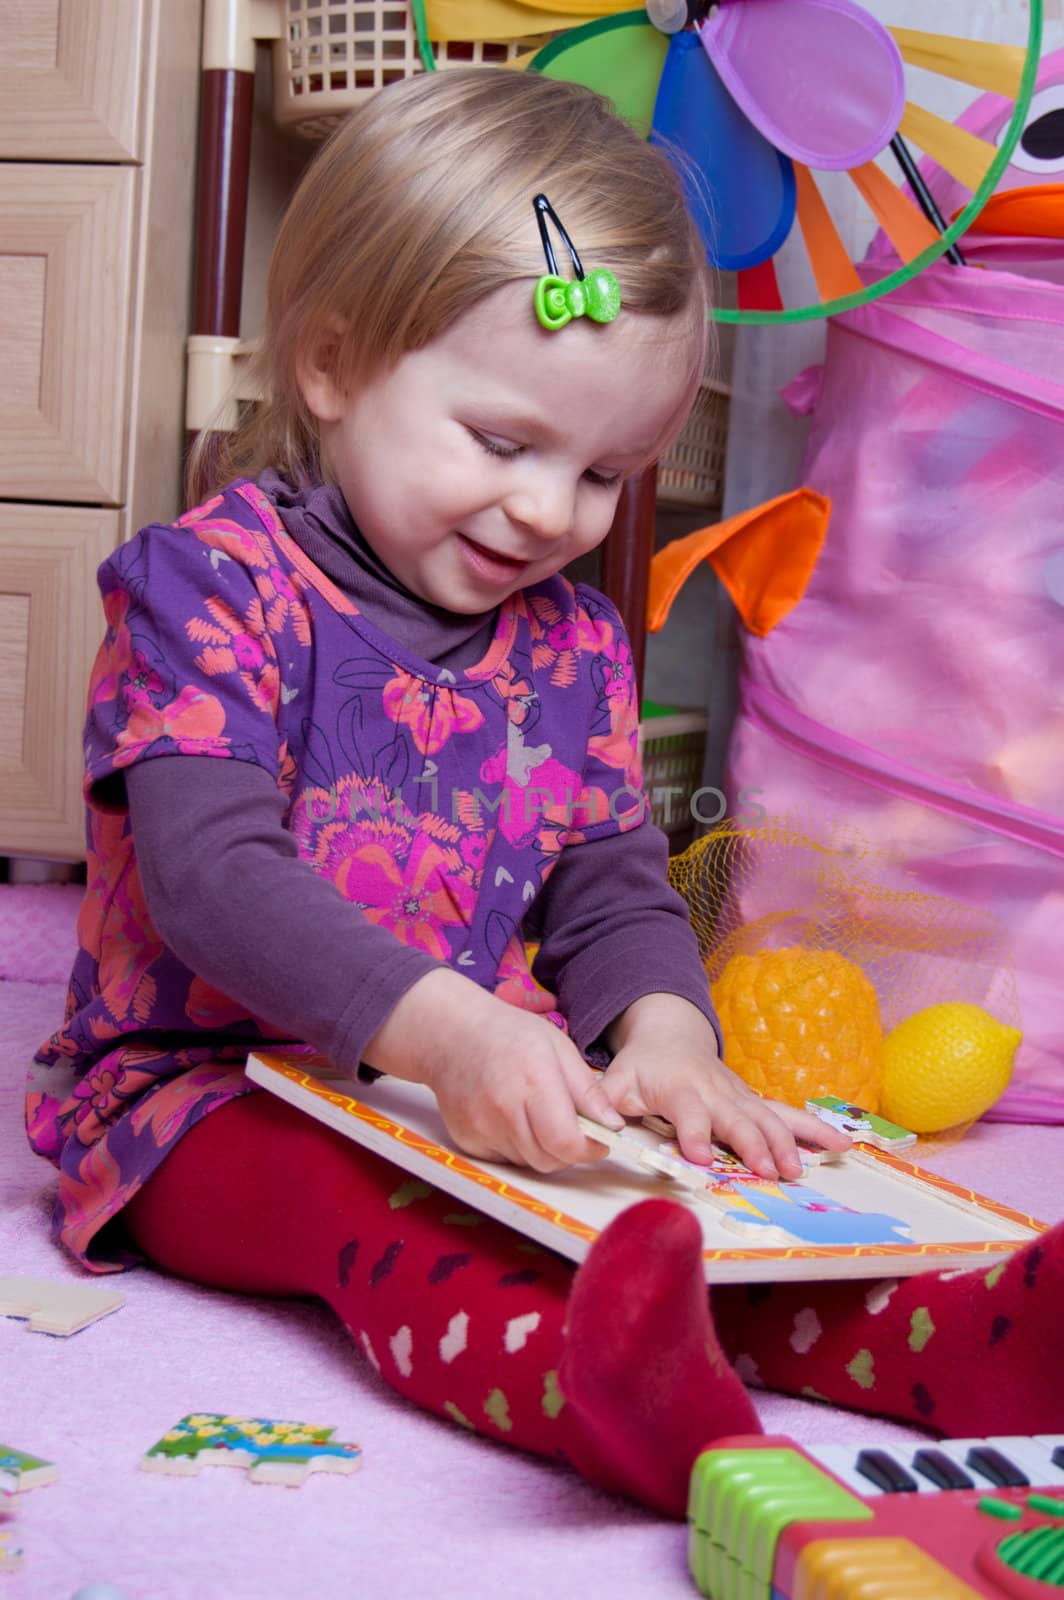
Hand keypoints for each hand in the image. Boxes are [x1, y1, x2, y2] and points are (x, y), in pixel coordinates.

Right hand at [363, 967, 623, 1171]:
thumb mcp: (558, 1047)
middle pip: (549, 1159)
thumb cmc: (509, 1034)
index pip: (566, 1142)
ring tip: (539, 1116)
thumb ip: (587, 1090)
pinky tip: (513, 1118)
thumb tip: (614, 1126)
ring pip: (528, 1162)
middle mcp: (503, 1109)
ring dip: (543, 1149)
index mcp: (533, 1081)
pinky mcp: (466, 1140)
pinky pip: (505, 1159)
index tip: (599, 1139)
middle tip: (572, 1128)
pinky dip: (518, 1147)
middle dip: (568, 1150)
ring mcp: (480, 1127)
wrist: (450, 1034)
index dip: (589, 1148)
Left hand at [600, 993, 851, 1179]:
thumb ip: (603, 1104)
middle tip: (770, 1173)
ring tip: (799, 1170)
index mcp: (678, 1087)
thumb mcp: (614, 1080)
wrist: (670, 1034)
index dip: (695, 1134)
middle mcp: (714, 1090)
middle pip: (738, 1117)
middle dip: (754, 1144)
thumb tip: (598, 1127)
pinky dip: (815, 1130)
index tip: (702, 1159)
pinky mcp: (754, 1102)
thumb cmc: (639, 1067)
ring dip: (786, 1143)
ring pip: (767, 1118)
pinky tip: (843, 1146)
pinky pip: (787, 1115)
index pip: (689, 1111)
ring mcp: (739, 1096)